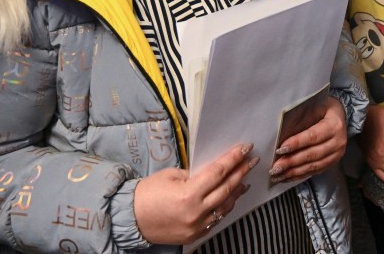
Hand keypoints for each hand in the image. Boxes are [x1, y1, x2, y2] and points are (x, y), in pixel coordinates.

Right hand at [134, 143, 258, 243]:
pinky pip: (217, 218)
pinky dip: (226, 206)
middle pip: (227, 188)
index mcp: (189, 193)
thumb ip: (195, 174)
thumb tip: (214, 171)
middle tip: (252, 160)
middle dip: (241, 171)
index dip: (234, 158)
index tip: (246, 148)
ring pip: (226, 205)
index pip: (219, 172)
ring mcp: (198, 225)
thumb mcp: (172, 175)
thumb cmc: (148, 193)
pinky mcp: (196, 234)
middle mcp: (197, 211)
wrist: (131, 219)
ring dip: (237, 190)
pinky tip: (231, 197)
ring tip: (245, 177)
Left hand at [268, 97, 346, 182]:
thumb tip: (282, 131)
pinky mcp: (332, 162)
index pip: (312, 136)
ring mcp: (336, 154)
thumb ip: (302, 118)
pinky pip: (315, 171)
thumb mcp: (315, 106)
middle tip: (275, 167)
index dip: (296, 143)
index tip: (280, 149)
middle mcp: (338, 142)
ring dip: (294, 172)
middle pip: (312, 154)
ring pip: (313, 166)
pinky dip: (300, 175)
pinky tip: (287, 177)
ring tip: (278, 175)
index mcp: (334, 125)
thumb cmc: (324, 109)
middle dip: (292, 162)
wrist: (339, 116)